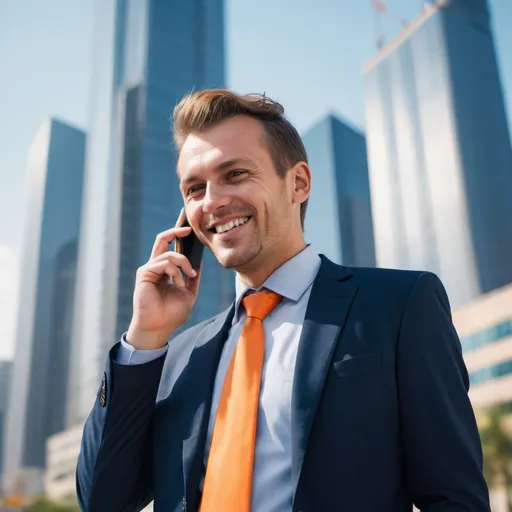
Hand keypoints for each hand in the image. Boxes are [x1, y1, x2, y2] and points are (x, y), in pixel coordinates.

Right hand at [126, 225, 200, 349]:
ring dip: (184, 264)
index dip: (177, 234)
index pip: (170, 246)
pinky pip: (164, 263)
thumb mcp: (189, 292)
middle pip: (163, 239)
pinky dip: (175, 272)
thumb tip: (200, 261)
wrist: (159, 327)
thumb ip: (193, 277)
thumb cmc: (172, 313)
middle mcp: (155, 266)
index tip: (189, 226)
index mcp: (165, 270)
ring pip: (169, 253)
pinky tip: (179, 283)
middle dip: (176, 230)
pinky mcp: (144, 273)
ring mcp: (149, 269)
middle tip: (189, 229)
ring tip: (189, 277)